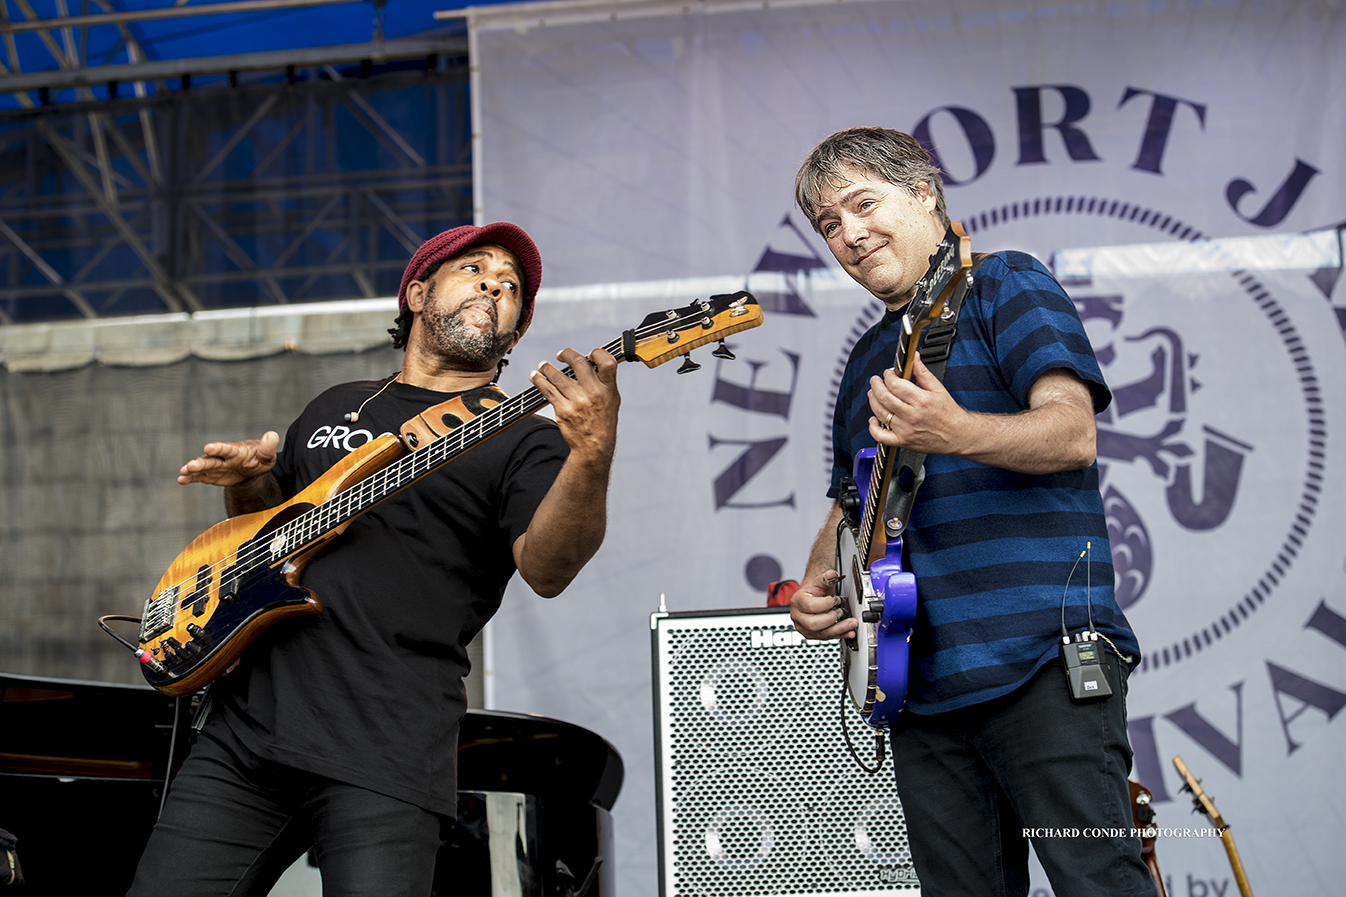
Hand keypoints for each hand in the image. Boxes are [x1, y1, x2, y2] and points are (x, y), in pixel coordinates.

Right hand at [178, 431, 279, 485]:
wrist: (253, 466)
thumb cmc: (260, 458)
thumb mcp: (267, 455)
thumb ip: (268, 447)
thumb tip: (272, 435)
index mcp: (236, 451)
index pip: (226, 449)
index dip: (218, 448)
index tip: (208, 447)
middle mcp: (223, 457)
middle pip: (211, 459)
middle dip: (200, 462)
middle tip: (190, 465)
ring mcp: (216, 466)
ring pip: (202, 467)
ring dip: (192, 470)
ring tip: (182, 473)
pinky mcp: (211, 475)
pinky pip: (199, 477)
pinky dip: (190, 478)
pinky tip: (181, 480)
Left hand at [529, 348, 619, 465]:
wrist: (594, 446)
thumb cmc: (603, 421)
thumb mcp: (612, 399)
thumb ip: (603, 381)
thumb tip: (590, 361)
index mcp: (608, 389)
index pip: (607, 362)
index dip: (597, 353)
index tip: (589, 354)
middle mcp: (593, 393)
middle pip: (578, 362)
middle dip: (566, 354)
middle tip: (560, 355)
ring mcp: (577, 401)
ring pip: (557, 376)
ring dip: (547, 367)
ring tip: (543, 366)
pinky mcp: (563, 410)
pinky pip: (547, 390)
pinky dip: (539, 380)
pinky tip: (535, 376)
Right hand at [790, 568, 856, 640]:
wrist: (810, 598)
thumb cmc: (813, 592)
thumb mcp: (818, 583)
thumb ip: (826, 579)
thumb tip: (832, 575)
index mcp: (797, 602)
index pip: (811, 606)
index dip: (826, 603)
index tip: (835, 600)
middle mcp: (798, 617)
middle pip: (814, 624)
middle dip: (832, 618)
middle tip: (841, 611)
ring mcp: (804, 628)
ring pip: (822, 633)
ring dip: (840, 629)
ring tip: (852, 623)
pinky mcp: (812, 635)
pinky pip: (827, 637)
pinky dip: (840, 635)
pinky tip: (849, 632)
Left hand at [867, 350, 966, 453]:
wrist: (958, 435)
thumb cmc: (949, 413)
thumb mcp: (938, 389)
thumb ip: (923, 372)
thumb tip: (914, 358)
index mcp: (921, 400)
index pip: (895, 385)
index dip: (888, 376)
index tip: (888, 373)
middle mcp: (912, 415)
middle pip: (884, 397)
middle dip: (876, 385)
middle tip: (875, 380)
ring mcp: (906, 430)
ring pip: (880, 413)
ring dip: (873, 401)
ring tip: (873, 394)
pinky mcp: (903, 442)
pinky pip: (880, 436)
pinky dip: (872, 427)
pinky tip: (874, 418)